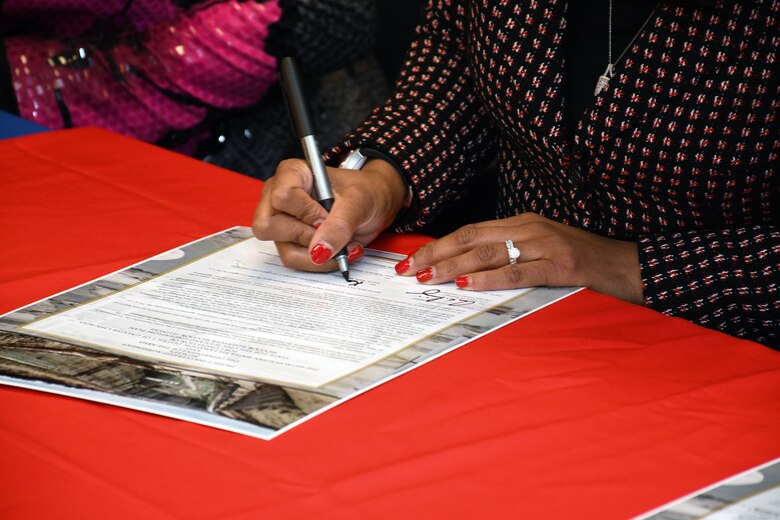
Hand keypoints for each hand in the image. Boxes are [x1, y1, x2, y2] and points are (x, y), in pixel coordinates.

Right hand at [252, 158, 406, 270]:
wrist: (376, 206)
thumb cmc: (365, 192)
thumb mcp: (359, 201)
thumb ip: (339, 224)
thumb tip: (319, 251)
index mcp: (292, 174)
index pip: (282, 197)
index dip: (306, 212)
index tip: (327, 215)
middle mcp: (279, 197)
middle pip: (269, 226)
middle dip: (307, 235)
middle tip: (330, 229)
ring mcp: (282, 222)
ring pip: (285, 250)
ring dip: (319, 254)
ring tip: (342, 243)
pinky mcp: (290, 243)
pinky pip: (296, 261)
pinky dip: (320, 262)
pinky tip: (337, 250)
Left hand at [395, 213, 643, 304]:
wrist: (625, 265)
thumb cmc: (581, 261)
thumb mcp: (541, 249)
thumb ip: (509, 254)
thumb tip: (468, 270)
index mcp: (522, 223)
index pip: (470, 231)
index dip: (439, 245)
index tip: (414, 259)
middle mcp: (529, 228)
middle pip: (471, 237)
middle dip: (436, 253)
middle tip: (409, 269)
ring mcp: (545, 245)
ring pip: (488, 252)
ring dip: (454, 266)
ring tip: (428, 277)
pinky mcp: (560, 266)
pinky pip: (518, 271)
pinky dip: (489, 278)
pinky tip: (468, 284)